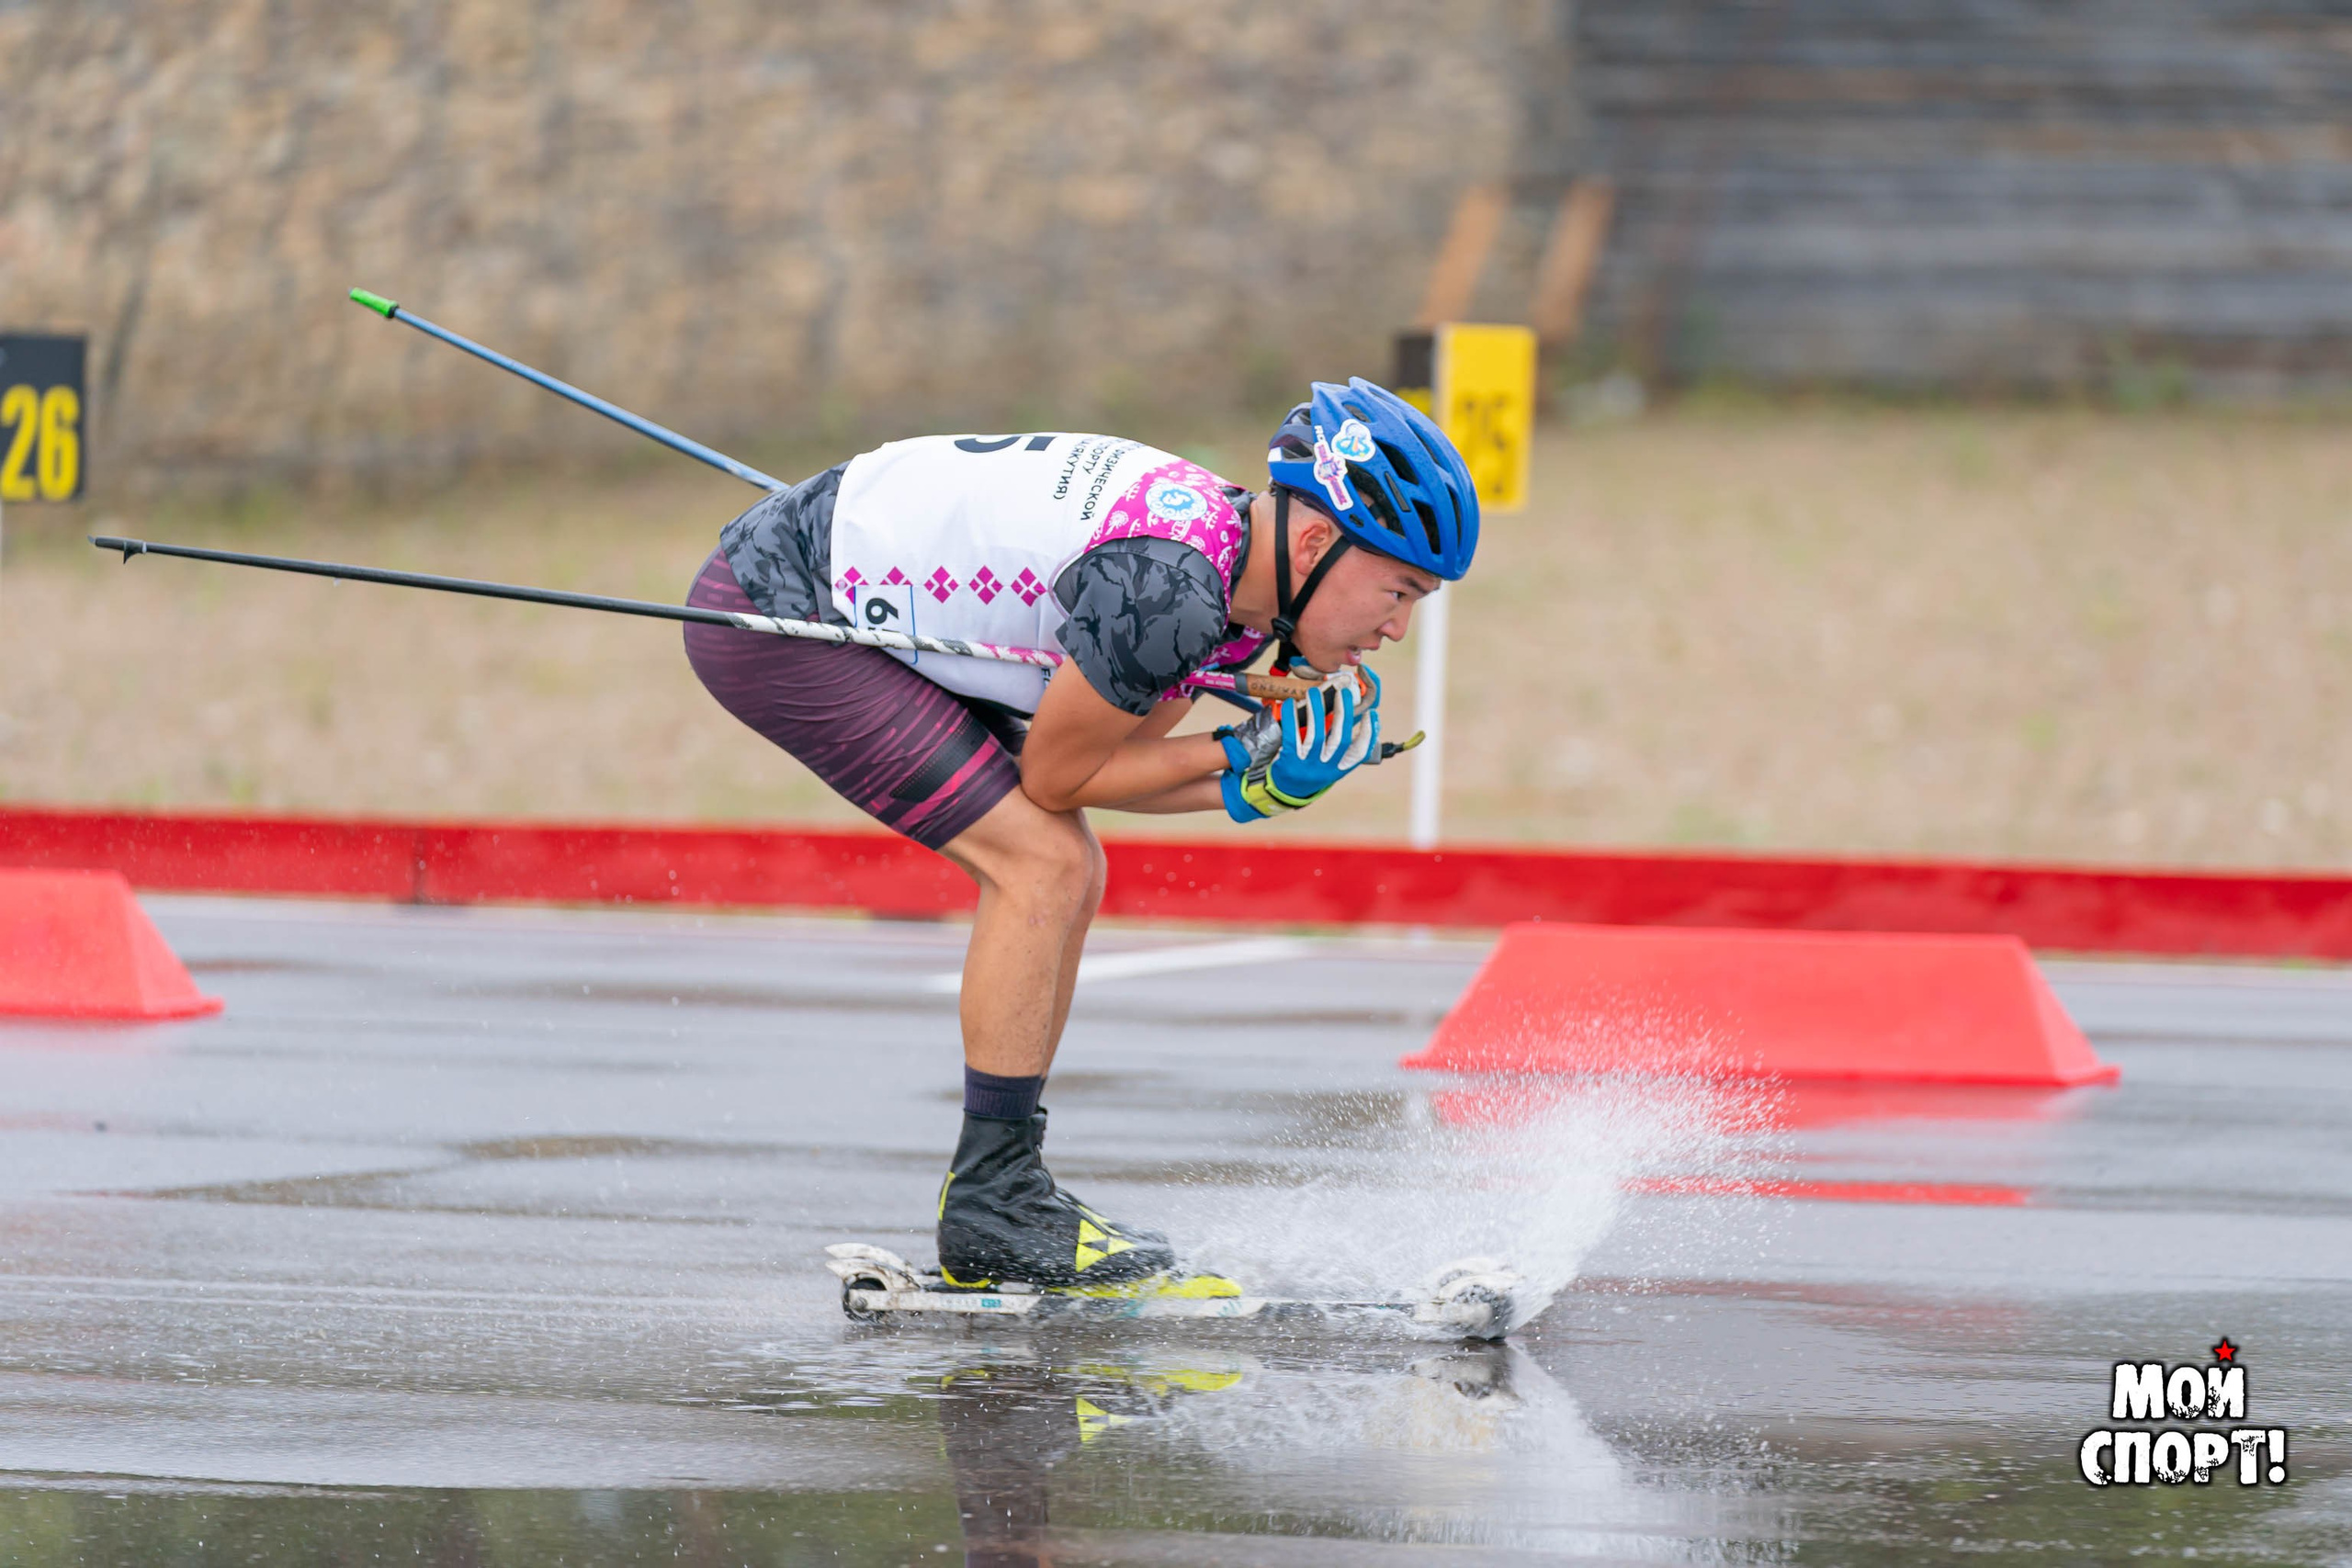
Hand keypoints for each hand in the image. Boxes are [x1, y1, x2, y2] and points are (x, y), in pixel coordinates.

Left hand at [1215, 667, 1379, 821]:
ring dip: (1316, 711)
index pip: (1359, 752)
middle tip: (1343, 693)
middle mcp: (1326, 769)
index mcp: (1339, 769)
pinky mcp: (1289, 762)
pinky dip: (1291, 719)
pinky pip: (1292, 736)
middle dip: (1343, 713)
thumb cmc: (1311, 771)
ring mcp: (1307, 766)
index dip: (1369, 733)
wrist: (1285, 792)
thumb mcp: (1329, 765)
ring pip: (1316, 736)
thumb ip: (1341, 746)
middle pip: (1339, 739)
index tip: (1372, 713)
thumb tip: (1354, 717)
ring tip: (1314, 692)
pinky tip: (1290, 704)